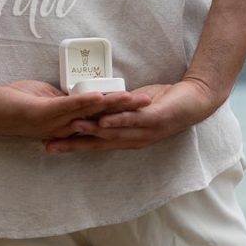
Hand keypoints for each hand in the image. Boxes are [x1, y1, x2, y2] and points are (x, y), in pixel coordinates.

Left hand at [0, 80, 150, 137]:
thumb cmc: (14, 104)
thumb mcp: (46, 101)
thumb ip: (65, 101)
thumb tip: (81, 94)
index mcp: (67, 124)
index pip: (102, 118)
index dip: (125, 112)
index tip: (148, 104)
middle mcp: (64, 128)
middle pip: (103, 119)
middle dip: (129, 111)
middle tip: (152, 103)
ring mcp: (53, 122)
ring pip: (90, 114)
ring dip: (113, 106)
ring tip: (135, 98)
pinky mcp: (41, 113)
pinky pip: (66, 107)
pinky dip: (83, 101)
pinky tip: (98, 96)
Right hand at [42, 78, 221, 153]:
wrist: (196, 99)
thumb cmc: (163, 102)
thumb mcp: (133, 107)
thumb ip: (115, 110)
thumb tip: (94, 105)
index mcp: (126, 137)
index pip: (94, 144)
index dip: (71, 145)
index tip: (49, 145)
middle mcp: (134, 140)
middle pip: (99, 144)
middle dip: (74, 145)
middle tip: (51, 146)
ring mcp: (145, 132)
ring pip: (114, 134)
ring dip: (92, 133)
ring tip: (71, 130)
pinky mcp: (156, 120)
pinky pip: (134, 121)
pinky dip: (118, 121)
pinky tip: (103, 120)